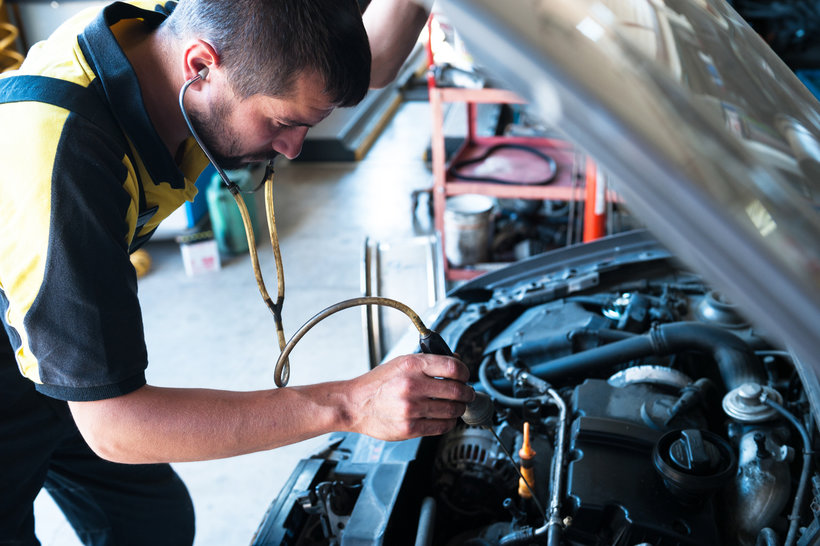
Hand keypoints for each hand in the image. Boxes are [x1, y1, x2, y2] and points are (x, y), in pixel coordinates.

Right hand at [346, 353, 474, 440]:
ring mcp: (411, 408)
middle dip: (467, 393)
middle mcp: (412, 386)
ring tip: (456, 406)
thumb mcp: (401, 363)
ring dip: (459, 408)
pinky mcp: (409, 428)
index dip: (465, 372)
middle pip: (457, 390)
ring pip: (452, 410)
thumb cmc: (377, 384)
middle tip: (467, 393)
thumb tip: (456, 363)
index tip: (466, 376)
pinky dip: (449, 422)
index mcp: (412, 365)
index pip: (453, 367)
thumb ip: (428, 362)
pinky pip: (441, 426)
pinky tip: (445, 418)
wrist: (354, 405)